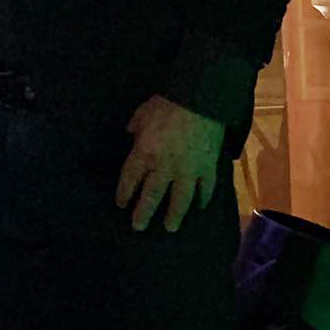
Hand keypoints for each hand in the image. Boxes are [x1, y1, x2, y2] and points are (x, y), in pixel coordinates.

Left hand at [114, 95, 224, 231]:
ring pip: (180, 200)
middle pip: (152, 196)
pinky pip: (206, 188)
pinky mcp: (208, 168)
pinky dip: (203, 198)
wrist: (199, 101)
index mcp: (144, 154)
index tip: (121, 204)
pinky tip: (200, 206)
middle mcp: (164, 168)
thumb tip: (131, 133)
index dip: (124, 193)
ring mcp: (188, 171)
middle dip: (143, 213)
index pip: (130, 180)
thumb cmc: (166, 105)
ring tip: (170, 228)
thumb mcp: (141, 114)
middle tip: (138, 227)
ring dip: (174, 215)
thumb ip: (135, 128)